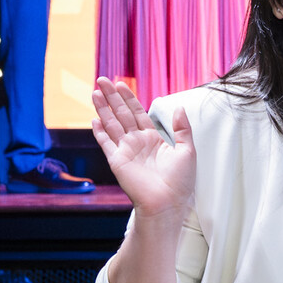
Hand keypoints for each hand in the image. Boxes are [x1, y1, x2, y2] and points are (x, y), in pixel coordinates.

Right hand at [90, 77, 195, 220]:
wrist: (168, 202)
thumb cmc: (180, 181)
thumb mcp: (188, 150)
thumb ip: (182, 128)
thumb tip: (180, 108)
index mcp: (154, 139)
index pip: (138, 113)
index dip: (129, 99)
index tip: (121, 84)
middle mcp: (137, 143)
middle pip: (122, 114)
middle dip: (112, 97)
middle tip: (103, 80)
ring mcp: (126, 151)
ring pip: (112, 124)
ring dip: (103, 108)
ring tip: (95, 92)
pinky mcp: (117, 161)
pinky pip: (106, 143)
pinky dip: (100, 131)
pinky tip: (94, 119)